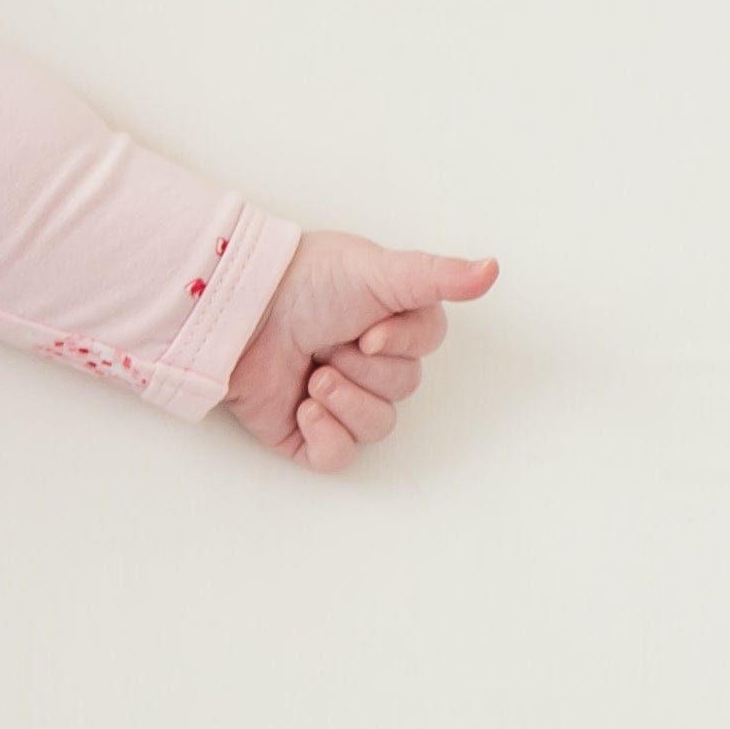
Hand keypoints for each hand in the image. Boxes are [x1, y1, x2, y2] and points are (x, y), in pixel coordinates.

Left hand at [222, 231, 498, 471]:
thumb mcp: (378, 270)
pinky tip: (305, 409)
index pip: (426, 349)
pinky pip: (337, 458)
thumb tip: (492, 270)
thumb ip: (437, 276)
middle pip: (403, 388)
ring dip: (347, 400)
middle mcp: (369, 365)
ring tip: (313, 374)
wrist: (237, 308)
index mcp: (392, 326)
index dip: (401, 344)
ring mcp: (338, 400)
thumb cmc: (303, 281)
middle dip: (365, 367)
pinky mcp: (304, 432)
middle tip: (329, 343)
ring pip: (377, 426)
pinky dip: (326, 437)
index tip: (368, 328)